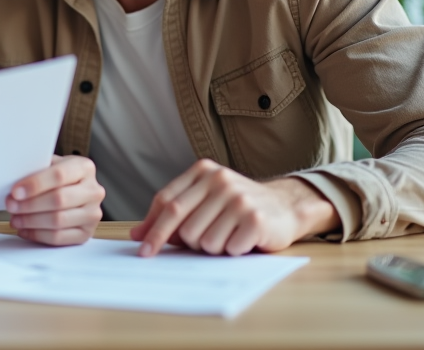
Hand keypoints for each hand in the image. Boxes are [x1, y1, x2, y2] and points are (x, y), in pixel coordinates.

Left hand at [6, 154, 104, 245]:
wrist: (73, 190)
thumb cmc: (57, 178)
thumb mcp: (49, 165)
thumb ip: (36, 170)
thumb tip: (14, 181)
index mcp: (84, 168)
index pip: (59, 175)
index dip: (35, 184)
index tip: (15, 191)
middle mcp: (93, 191)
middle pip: (59, 200)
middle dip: (29, 204)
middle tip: (11, 205)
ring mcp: (92, 214)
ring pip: (58, 221)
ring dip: (31, 221)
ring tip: (15, 218)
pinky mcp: (86, 233)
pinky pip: (59, 238)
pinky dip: (37, 235)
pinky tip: (25, 230)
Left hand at [129, 159, 338, 256]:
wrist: (285, 207)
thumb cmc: (236, 207)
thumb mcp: (204, 201)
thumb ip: (172, 214)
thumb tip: (138, 234)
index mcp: (203, 171)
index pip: (167, 202)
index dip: (153, 229)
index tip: (143, 250)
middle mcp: (220, 180)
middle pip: (184, 225)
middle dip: (187, 242)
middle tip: (204, 241)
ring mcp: (239, 198)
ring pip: (204, 241)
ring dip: (213, 247)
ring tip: (229, 235)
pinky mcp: (255, 218)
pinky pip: (228, 249)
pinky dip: (232, 251)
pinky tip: (243, 239)